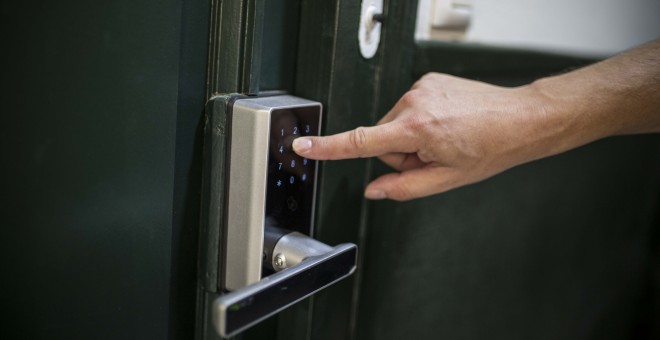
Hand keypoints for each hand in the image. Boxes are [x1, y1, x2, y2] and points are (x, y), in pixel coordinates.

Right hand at [293, 73, 551, 200]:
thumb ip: (403, 187)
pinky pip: (410, 107)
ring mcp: (422, 88)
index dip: (329, 147)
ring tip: (445, 140)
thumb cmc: (491, 148)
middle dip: (401, 153)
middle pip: (384, 138)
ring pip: (396, 124)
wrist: (520, 119)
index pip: (362, 142)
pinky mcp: (428, 80)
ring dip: (412, 136)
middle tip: (433, 157)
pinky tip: (447, 124)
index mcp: (417, 130)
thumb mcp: (446, 180)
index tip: (304, 146)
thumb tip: (374, 190)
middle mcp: (415, 103)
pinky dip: (422, 120)